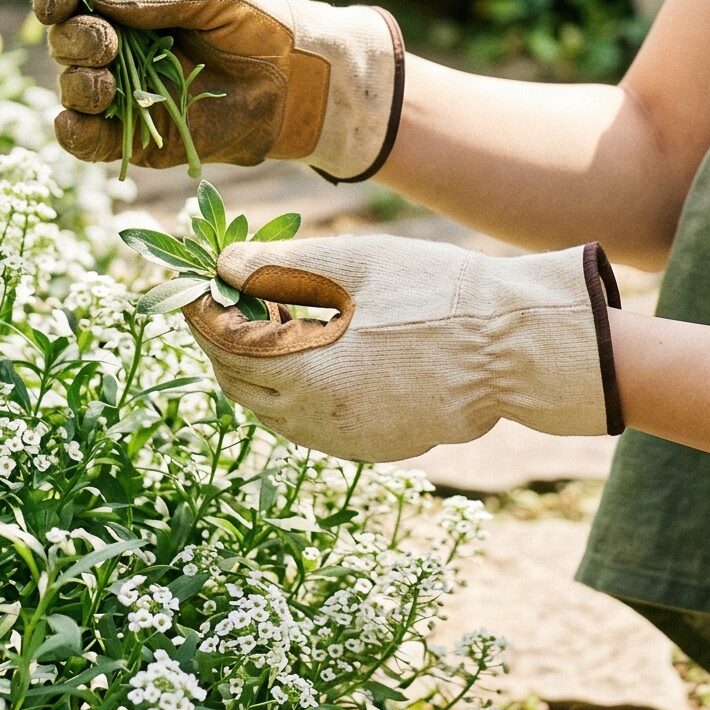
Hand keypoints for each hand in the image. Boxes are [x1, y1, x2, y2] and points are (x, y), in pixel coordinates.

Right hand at [32, 0, 403, 175]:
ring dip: (76, 82)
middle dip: (74, 38)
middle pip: (65, 37)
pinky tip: (78, 121)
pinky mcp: (136, 136)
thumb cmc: (264, 21)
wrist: (302, 82)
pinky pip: (87, 139)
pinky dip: (73, 132)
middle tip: (107, 42)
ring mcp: (125, 90)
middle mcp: (119, 42)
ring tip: (106, 82)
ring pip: (71, 86)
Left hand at [179, 232, 624, 462]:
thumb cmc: (439, 294)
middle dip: (222, 339)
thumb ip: (279, 267)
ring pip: (271, 410)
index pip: (225, 347)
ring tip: (268, 316)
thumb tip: (221, 262)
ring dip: (256, 366)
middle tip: (226, 294)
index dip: (201, 312)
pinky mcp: (374, 447)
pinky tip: (313, 349)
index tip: (193, 281)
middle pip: (239, 384)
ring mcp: (348, 442)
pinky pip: (309, 423)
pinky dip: (293, 389)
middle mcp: (320, 422)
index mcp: (308, 374)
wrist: (516, 346)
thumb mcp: (357, 266)